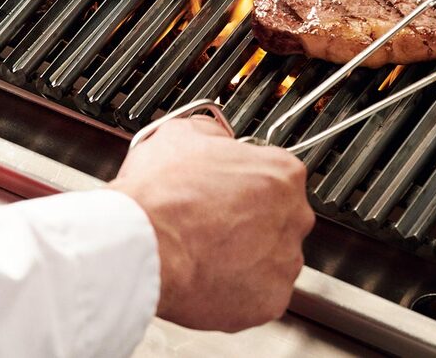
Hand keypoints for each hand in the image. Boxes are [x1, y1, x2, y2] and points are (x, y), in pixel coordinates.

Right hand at [110, 118, 314, 331]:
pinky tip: (205, 273)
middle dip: (248, 218)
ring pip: (270, 257)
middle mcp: (294, 218)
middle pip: (277, 216)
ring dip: (244, 254)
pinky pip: (258, 294)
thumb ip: (213, 134)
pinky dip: (235, 288)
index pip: (275, 173)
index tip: (223, 186)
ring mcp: (284, 262)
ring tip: (202, 248)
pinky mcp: (270, 301)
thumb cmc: (161, 193)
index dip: (242, 179)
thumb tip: (214, 138)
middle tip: (209, 217)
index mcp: (280, 173)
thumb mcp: (181, 134)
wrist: (142, 243)